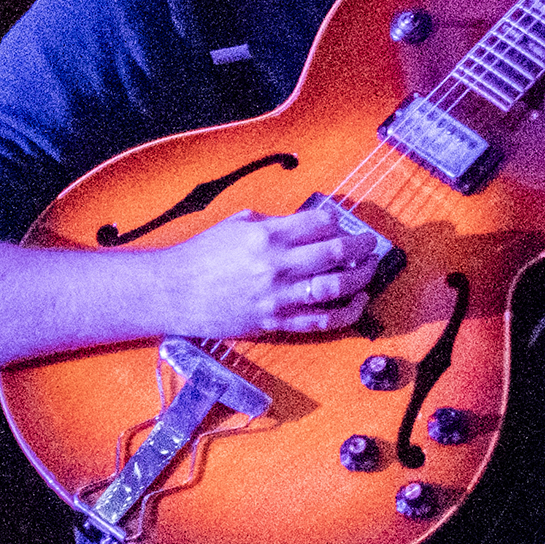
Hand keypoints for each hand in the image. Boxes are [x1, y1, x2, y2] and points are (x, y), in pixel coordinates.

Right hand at [151, 202, 380, 338]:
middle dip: (362, 246)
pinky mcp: (276, 322)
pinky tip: (359, 302)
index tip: (343, 223)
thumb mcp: (237, 224)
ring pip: (336, 286)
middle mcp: (277, 265)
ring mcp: (278, 296)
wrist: (174, 291)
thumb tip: (308, 224)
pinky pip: (322, 320)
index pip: (321, 223)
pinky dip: (348, 312)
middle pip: (337, 252)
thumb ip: (275, 223)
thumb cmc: (202, 255)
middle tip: (370, 244)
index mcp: (267, 235)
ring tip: (371, 269)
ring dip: (362, 277)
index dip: (339, 221)